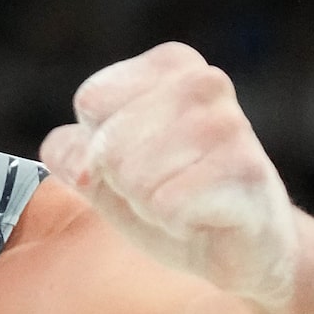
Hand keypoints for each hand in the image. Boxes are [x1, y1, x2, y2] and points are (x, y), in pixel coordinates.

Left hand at [40, 42, 299, 302]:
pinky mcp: (244, 171)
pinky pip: (167, 205)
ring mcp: (229, 125)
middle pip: (108, 144)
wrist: (245, 248)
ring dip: (150, 205)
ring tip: (186, 203)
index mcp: (172, 65)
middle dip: (125, 183)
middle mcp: (205, 83)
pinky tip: (205, 219)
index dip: (99, 149)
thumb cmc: (176, 200)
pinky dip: (175, 224)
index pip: (92, 102)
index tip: (140, 159)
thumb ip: (72, 153)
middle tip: (165, 190)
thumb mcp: (108, 173)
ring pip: (135, 176)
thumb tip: (68, 154)